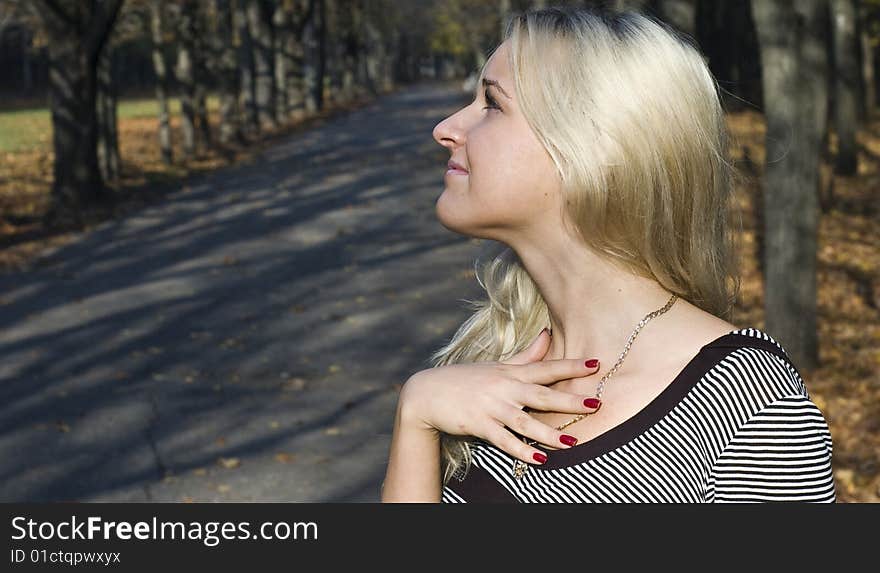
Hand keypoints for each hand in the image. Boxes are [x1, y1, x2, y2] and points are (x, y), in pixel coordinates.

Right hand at [399, 329, 600, 465]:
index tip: (596, 363)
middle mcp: (504, 388)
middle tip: (596, 403)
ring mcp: (491, 407)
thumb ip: (526, 355)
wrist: (427, 393)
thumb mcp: (497, 365)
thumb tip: (548, 334)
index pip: (546, 367)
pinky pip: (504, 440)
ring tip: (573, 442)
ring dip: (549, 433)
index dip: (571, 366)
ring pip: (525, 421)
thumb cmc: (465, 378)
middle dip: (569, 400)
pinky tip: (540, 459)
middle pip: (542, 394)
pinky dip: (522, 450)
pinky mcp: (479, 425)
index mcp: (511, 373)